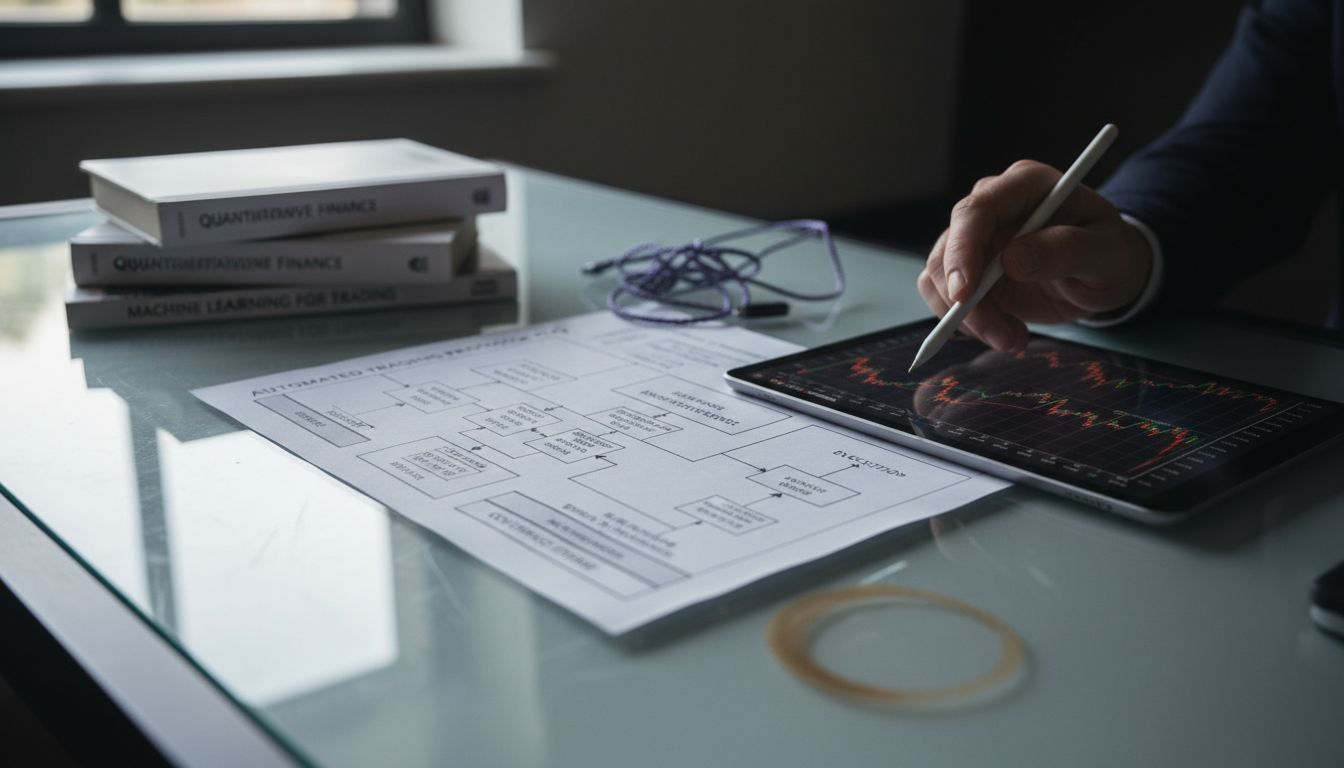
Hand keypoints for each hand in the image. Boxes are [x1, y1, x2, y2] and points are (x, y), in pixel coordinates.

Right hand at [918, 160, 1153, 352]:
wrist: (1102, 274)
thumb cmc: (1109, 254)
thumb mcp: (1106, 253)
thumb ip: (1066, 249)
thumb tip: (1014, 259)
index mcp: (1025, 185)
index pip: (975, 212)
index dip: (962, 252)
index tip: (965, 295)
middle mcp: (991, 206)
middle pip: (948, 249)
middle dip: (966, 302)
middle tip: (1004, 336)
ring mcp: (975, 238)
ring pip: (939, 278)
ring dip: (970, 319)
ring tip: (1014, 338)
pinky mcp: (966, 269)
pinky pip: (942, 296)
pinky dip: (966, 324)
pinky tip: (1004, 332)